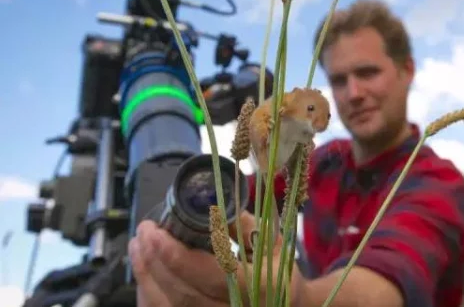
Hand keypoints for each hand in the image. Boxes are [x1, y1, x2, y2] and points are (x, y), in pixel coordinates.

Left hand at [129, 211, 306, 306]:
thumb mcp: (270, 241)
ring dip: (146, 277)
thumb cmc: (277, 270)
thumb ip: (241, 224)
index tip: (154, 231)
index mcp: (254, 287)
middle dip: (154, 262)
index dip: (174, 254)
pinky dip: (151, 294)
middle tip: (142, 232)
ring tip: (137, 247)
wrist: (289, 304)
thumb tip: (206, 204)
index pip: (206, 274)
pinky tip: (144, 273)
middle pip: (181, 293)